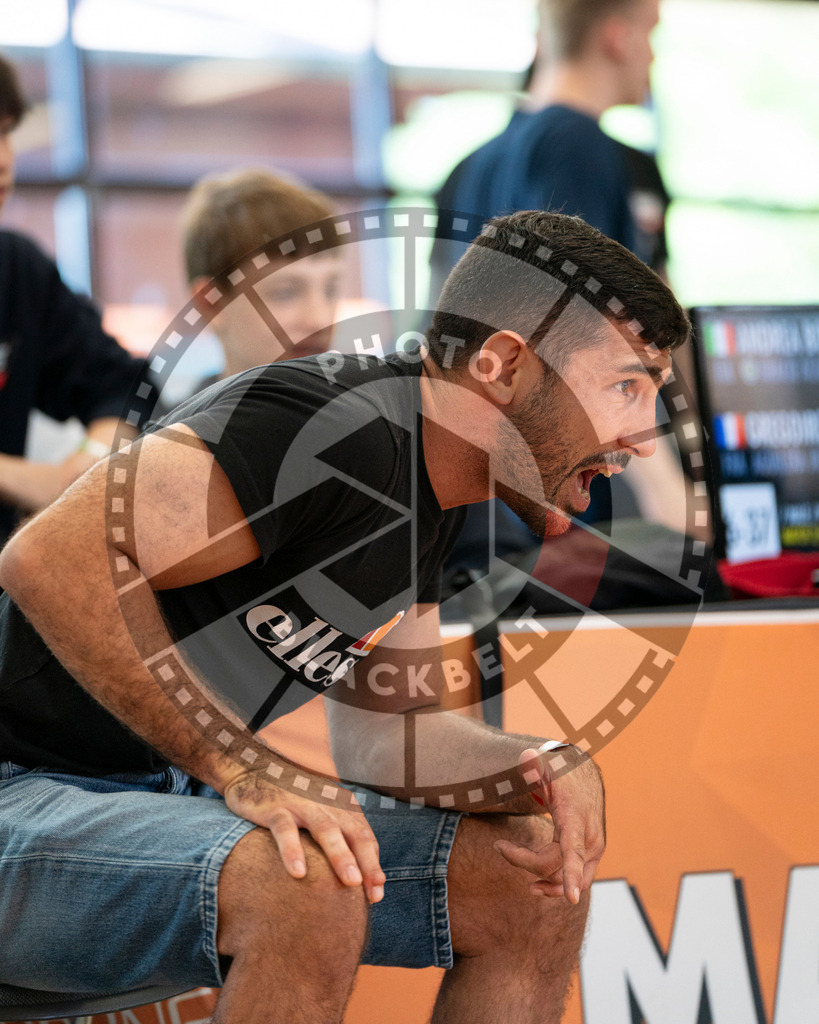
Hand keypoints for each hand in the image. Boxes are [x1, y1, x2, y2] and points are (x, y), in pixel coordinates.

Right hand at [224, 770, 385, 902]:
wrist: (253, 769)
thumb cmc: (292, 801)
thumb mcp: (319, 814)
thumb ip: (336, 839)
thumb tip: (353, 880)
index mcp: (342, 806)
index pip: (364, 838)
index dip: (373, 866)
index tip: (376, 895)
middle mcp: (327, 803)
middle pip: (353, 833)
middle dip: (367, 862)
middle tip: (373, 892)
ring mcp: (302, 804)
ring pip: (326, 829)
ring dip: (341, 855)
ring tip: (351, 881)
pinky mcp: (275, 808)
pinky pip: (286, 830)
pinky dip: (293, 850)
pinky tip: (299, 872)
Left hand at [495, 746, 605, 903]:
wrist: (585, 776)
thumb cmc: (562, 771)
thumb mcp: (546, 763)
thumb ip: (533, 763)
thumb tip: (526, 757)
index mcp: (576, 818)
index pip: (574, 850)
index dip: (571, 874)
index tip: (572, 899)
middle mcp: (589, 839)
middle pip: (553, 866)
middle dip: (522, 860)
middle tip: (499, 846)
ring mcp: (592, 850)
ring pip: (563, 879)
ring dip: (538, 877)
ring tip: (511, 858)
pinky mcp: (590, 856)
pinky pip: (574, 881)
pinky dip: (555, 885)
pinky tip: (537, 886)